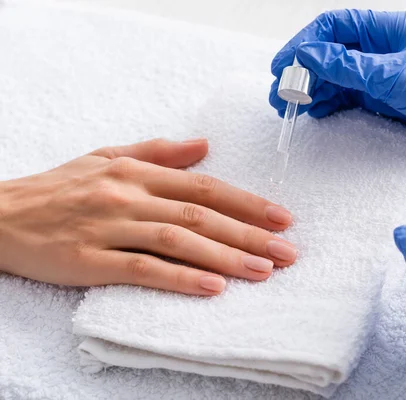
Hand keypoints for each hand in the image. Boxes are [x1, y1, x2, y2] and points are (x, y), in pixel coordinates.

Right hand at [0, 139, 296, 295]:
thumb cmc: (58, 188)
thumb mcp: (107, 158)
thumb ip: (159, 152)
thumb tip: (205, 145)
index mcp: (136, 173)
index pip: (204, 187)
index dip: (246, 202)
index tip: (281, 217)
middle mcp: (128, 196)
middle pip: (200, 215)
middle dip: (249, 234)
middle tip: (288, 251)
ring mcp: (109, 228)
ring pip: (178, 241)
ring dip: (225, 256)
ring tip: (263, 271)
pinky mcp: (89, 261)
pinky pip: (142, 270)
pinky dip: (179, 278)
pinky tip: (212, 287)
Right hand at [270, 10, 405, 168]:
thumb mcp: (396, 77)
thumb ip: (350, 67)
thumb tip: (310, 56)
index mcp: (386, 30)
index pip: (334, 27)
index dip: (304, 44)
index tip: (284, 65)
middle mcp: (382, 50)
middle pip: (331, 53)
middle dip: (304, 71)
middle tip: (283, 94)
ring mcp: (383, 75)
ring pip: (337, 78)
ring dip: (314, 90)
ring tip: (293, 107)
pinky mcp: (387, 99)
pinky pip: (350, 98)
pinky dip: (331, 105)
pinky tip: (316, 113)